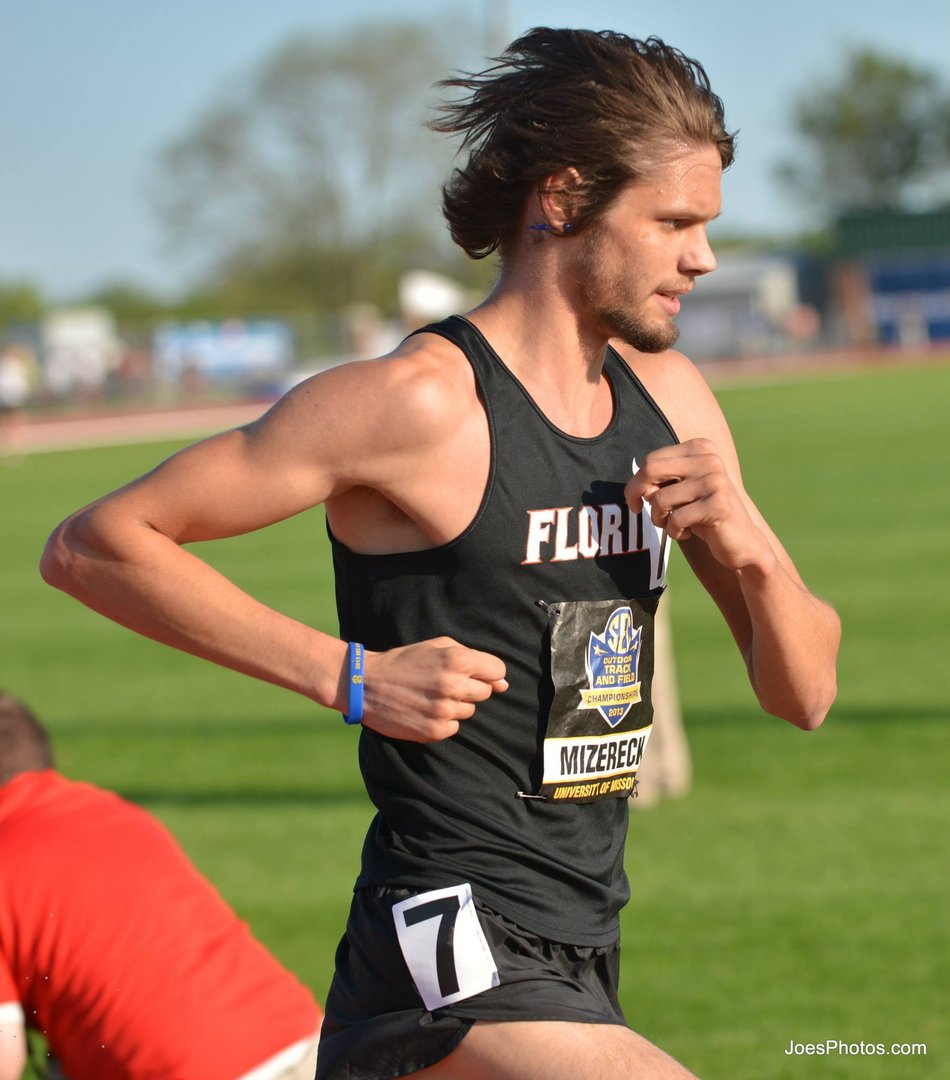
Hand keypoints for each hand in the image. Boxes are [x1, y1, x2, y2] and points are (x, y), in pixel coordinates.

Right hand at [359, 637, 507, 742]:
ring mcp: (444, 710)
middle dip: (470, 688)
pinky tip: (424, 710)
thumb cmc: (404, 661)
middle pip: (485, 692)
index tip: (475, 674)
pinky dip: (443, 721)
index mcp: (457, 660)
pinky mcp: (434, 730)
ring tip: (430, 695)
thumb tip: (503, 683)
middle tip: (443, 683)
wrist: (366, 684)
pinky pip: (454, 727)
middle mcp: (453, 685)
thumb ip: (473, 657)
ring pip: (470, 711)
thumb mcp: (436, 646)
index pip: (497, 670)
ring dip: (455, 705)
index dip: (488, 672)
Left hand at [625, 439, 770, 571]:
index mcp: (700, 448)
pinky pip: (676, 518)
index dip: (636, 482)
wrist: (740, 541)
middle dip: (636, 493)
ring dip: (659, 518)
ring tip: (674, 525)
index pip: (652, 459)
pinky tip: (687, 533)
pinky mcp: (718, 505)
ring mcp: (716, 481)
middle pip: (651, 470)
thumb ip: (659, 481)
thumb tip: (639, 489)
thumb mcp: (679, 490)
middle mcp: (710, 459)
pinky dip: (674, 531)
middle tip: (640, 510)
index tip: (636, 500)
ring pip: (660, 498)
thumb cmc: (702, 513)